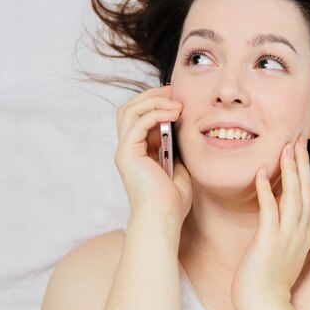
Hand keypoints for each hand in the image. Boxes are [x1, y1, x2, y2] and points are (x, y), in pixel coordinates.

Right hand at [114, 85, 191, 221]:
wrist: (164, 218)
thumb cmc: (174, 200)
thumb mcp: (180, 166)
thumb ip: (177, 147)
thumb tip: (184, 126)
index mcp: (139, 151)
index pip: (139, 115)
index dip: (156, 101)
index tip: (179, 97)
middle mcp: (128, 148)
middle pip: (130, 108)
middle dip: (152, 94)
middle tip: (175, 91)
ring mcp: (125, 151)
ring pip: (129, 110)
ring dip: (154, 100)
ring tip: (176, 102)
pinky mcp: (126, 154)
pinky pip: (137, 122)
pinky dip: (155, 112)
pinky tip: (174, 113)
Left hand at [231, 135, 309, 308]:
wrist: (263, 304)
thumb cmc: (269, 280)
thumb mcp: (284, 252)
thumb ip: (286, 232)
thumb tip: (281, 215)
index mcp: (303, 234)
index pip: (308, 198)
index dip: (306, 174)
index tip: (301, 153)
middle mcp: (299, 233)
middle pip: (305, 192)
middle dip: (303, 165)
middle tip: (299, 140)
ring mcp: (287, 237)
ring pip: (293, 197)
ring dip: (291, 171)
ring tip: (286, 148)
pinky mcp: (269, 242)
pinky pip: (270, 211)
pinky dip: (267, 191)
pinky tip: (262, 173)